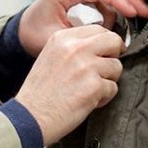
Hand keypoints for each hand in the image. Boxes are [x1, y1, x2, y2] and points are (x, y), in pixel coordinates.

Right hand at [16, 25, 124, 144]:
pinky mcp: (95, 86)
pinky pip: (113, 88)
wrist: (30, 117)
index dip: (106, 43)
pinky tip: (87, 101)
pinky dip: (104, 98)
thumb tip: (103, 46)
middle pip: (114, 41)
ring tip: (88, 90)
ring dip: (108, 80)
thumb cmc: (40, 93)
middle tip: (102, 71)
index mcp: (63, 38)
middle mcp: (76, 48)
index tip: (106, 54)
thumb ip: (74, 48)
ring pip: (116, 67)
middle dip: (113, 56)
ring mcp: (87, 66)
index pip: (99, 29)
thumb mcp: (51, 56)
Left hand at [18, 0, 147, 55]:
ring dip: (125, 1)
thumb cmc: (34, 36)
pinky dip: (115, 7)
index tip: (135, 13)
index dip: (120, 0)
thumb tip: (110, 37)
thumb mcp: (55, 38)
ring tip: (141, 16)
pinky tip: (123, 20)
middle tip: (147, 12)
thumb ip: (82, 35)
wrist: (21, 33)